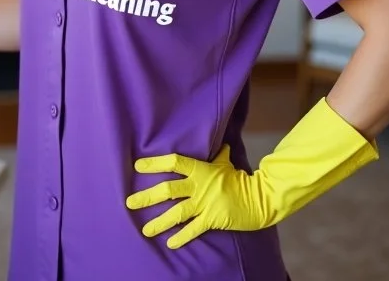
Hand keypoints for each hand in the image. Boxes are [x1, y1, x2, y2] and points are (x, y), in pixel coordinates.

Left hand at [126, 145, 275, 248]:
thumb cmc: (240, 179)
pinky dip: (181, 237)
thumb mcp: (226, 163)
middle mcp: (199, 186)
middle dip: (147, 197)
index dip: (155, 163)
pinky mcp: (212, 219)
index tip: (137, 166)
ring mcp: (205, 204)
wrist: (258, 198)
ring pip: (177, 213)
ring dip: (160, 222)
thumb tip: (218, 143)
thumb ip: (217, 155)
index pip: (174, 162)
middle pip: (168, 190)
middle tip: (130, 203)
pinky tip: (170, 244)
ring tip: (145, 230)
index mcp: (201, 170)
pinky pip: (194, 230)